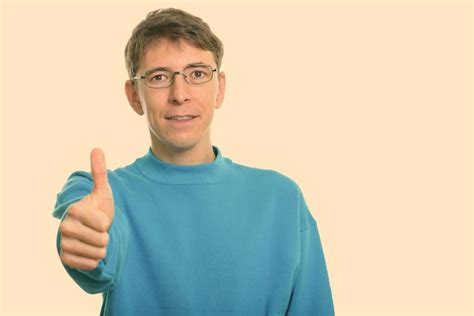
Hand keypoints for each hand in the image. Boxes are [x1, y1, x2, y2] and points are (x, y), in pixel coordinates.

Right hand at [59, 148, 114, 269]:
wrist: (89, 230)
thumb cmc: (98, 209)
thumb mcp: (102, 192)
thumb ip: (100, 173)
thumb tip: (96, 149)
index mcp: (74, 210)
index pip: (103, 224)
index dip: (107, 223)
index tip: (100, 218)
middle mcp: (64, 227)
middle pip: (101, 241)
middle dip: (105, 237)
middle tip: (98, 231)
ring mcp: (63, 244)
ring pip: (97, 253)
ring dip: (101, 249)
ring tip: (94, 240)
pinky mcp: (65, 259)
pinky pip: (91, 264)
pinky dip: (95, 260)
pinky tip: (89, 250)